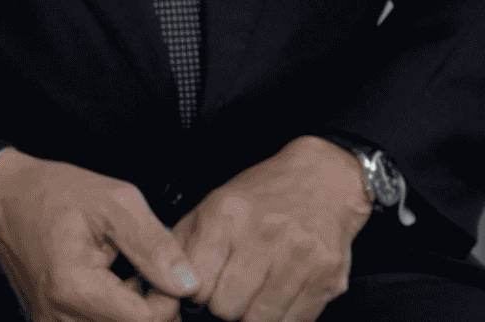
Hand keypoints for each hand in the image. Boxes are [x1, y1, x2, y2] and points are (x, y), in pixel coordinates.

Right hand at [0, 147, 198, 321]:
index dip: (170, 298)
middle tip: (150, 268)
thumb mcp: (116, 203)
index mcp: (74, 287)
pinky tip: (115, 285)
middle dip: (153, 303)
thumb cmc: (54, 194)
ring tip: (129, 273)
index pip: (145, 321)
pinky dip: (114, 310)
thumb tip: (187, 282)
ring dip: (133, 308)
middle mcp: (58, 316)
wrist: (7, 200)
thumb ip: (154, 245)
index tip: (169, 270)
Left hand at [174, 135, 373, 320]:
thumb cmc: (263, 197)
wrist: (325, 177)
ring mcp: (300, 255)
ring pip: (259, 320)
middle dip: (227, 303)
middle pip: (226, 308)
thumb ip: (179, 252)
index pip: (195, 286)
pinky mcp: (327, 274)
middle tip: (237, 283)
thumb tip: (157, 300)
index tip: (209, 279)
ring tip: (261, 285)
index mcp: (227, 215)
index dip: (198, 290)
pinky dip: (284, 315)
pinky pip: (294, 321)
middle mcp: (265, 233)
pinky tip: (284, 289)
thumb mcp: (211, 209)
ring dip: (255, 311)